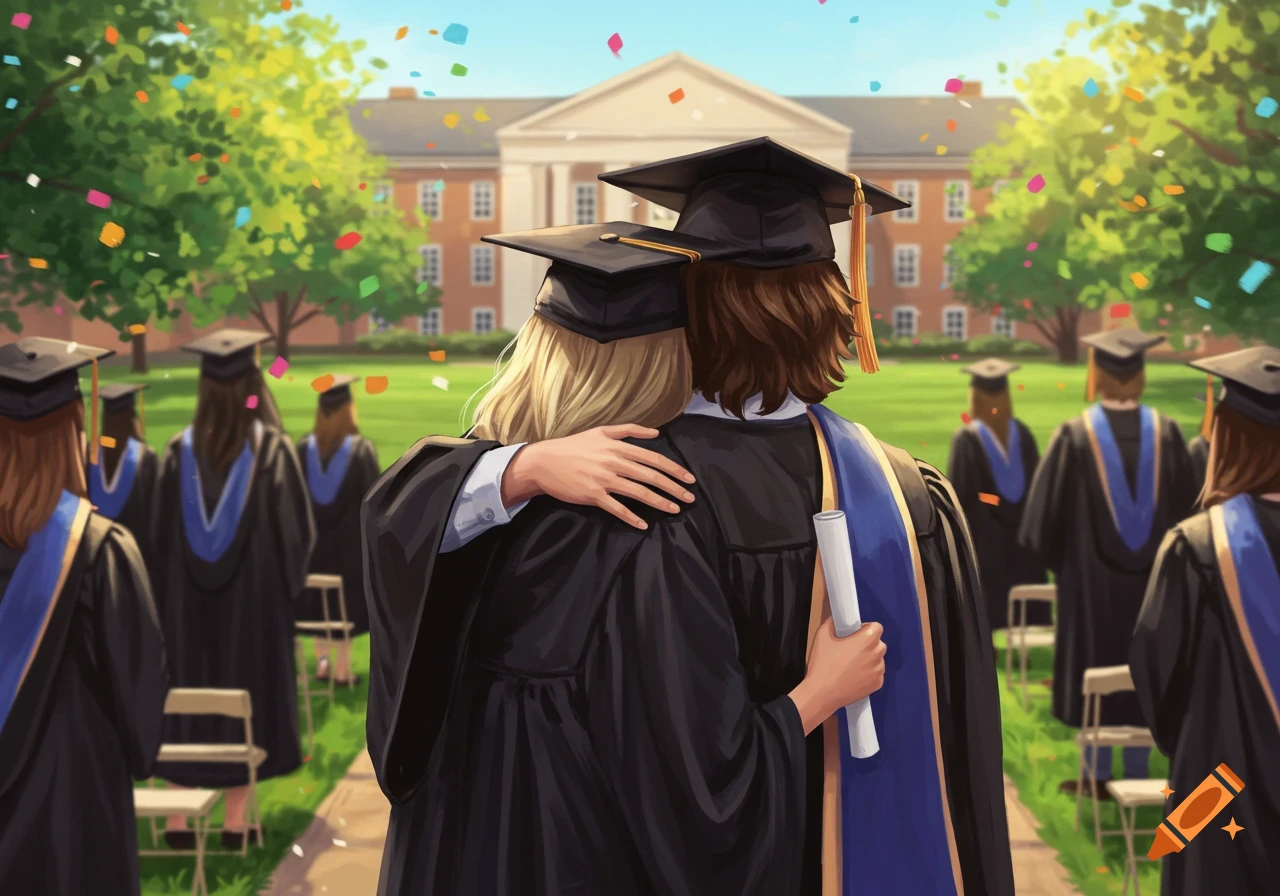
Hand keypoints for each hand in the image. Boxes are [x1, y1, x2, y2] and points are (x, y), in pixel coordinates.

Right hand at [499, 425, 695, 529]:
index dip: (674, 469)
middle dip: (673, 488)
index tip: (689, 479)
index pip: (653, 458)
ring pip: (639, 492)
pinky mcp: (593, 495)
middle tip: (690, 498)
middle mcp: (614, 461)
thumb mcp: (601, 431)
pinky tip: (644, 525)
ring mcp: (604, 479)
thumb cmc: (574, 446)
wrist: (544, 461)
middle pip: (651, 476)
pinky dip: (632, 517)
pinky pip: (617, 508)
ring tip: (674, 509)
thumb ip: (629, 430)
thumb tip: (656, 432)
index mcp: (618, 446)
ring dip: (660, 502)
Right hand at [789, 620, 885, 734]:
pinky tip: (854, 677)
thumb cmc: (823, 663)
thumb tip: (838, 620)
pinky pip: (877, 674)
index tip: (855, 635)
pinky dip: (869, 674)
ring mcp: (878, 671)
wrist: (822, 693)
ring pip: (878, 659)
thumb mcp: (822, 635)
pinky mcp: (877, 685)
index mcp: (866, 640)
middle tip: (852, 650)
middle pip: (879, 643)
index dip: (866, 629)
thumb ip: (833, 623)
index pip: (877, 627)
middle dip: (868, 644)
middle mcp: (877, 654)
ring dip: (869, 659)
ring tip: (852, 666)